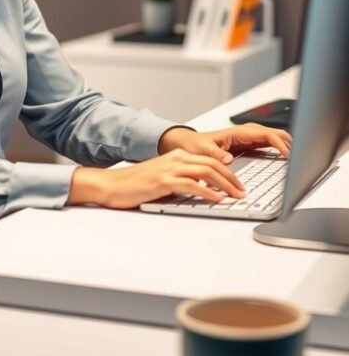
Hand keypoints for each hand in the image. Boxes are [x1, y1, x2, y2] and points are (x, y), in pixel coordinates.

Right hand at [68, 149, 246, 209]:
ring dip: (225, 185)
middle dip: (232, 178)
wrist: (112, 185)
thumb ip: (181, 180)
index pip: (210, 160)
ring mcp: (169, 169)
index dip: (228, 171)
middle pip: (212, 164)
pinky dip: (208, 192)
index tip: (239, 183)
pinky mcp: (163, 182)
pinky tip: (217, 200)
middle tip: (243, 191)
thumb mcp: (163, 178)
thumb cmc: (135, 184)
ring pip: (206, 172)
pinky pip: (192, 185)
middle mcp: (175, 159)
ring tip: (236, 196)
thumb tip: (203, 191)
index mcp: (176, 156)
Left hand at [157, 123, 291, 162]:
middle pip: (272, 133)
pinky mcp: (246, 144)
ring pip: (271, 136)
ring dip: (284, 143)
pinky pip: (266, 142)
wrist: (187, 143)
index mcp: (237, 133)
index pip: (265, 134)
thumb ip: (215, 154)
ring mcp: (246, 138)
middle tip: (299, 155)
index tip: (288, 155)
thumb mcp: (202, 151)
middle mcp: (244, 133)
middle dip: (287, 141)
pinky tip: (283, 155)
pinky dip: (277, 147)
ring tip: (296, 155)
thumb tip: (229, 158)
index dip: (279, 144)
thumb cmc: (194, 146)